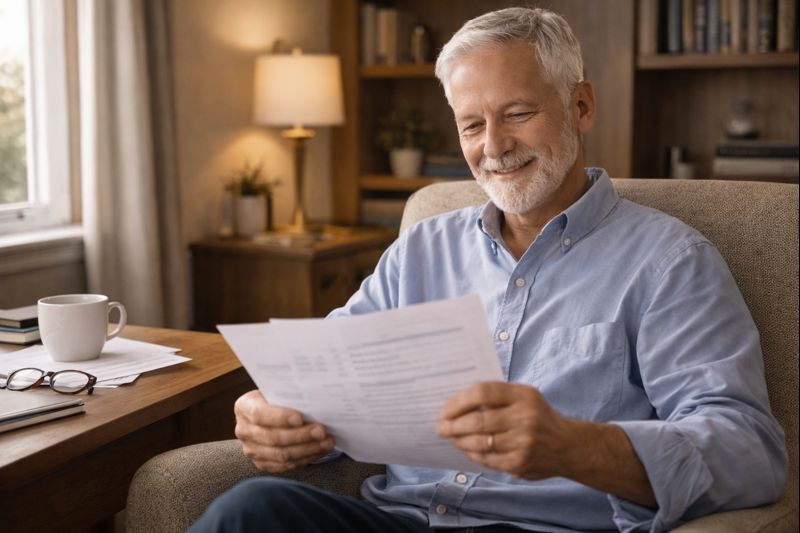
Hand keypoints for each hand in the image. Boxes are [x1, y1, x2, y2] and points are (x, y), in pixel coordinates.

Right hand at [234, 390, 335, 473]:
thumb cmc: (277, 398)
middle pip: (273, 438)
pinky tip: (320, 451)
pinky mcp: (262, 464)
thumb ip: (289, 396)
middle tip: (322, 431)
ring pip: (281, 455)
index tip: (300, 418)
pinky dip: (305, 459)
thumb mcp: (278, 391)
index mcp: (244, 407)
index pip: (259, 414)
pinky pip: (285, 466)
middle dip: (301, 435)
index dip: (280, 417)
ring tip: (327, 442)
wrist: (270, 413)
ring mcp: (251, 450)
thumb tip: (314, 402)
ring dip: (308, 449)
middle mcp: (243, 430)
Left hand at [436, 381, 572, 478]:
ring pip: (479, 442)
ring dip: (459, 440)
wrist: (569, 446)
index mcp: (523, 396)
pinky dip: (472, 454)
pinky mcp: (520, 464)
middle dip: (453, 425)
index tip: (445, 409)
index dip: (459, 401)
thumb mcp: (525, 397)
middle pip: (478, 420)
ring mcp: (523, 443)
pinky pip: (487, 459)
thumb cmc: (539, 417)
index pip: (483, 393)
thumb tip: (458, 403)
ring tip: (451, 437)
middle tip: (440, 427)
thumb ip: (498, 397)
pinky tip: (466, 449)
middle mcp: (524, 418)